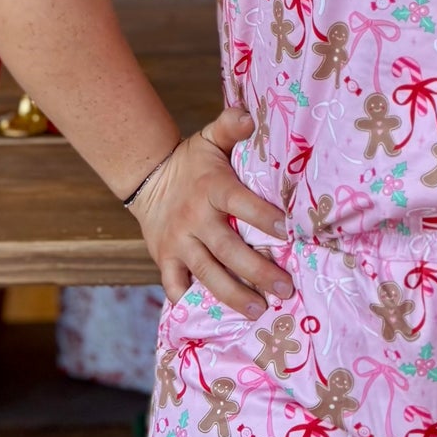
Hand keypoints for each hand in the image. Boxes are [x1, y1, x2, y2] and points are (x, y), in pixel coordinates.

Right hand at [130, 107, 293, 312]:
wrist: (148, 179)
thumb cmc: (193, 162)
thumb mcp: (210, 139)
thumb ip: (231, 126)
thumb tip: (250, 117)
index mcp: (212, 188)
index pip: (239, 203)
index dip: (262, 217)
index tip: (287, 232)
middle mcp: (194, 218)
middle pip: (228, 249)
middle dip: (258, 271)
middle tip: (285, 288)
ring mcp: (178, 242)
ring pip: (207, 273)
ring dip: (233, 294)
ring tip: (258, 310)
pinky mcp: (165, 259)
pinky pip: (175, 285)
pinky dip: (191, 301)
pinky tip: (215, 318)